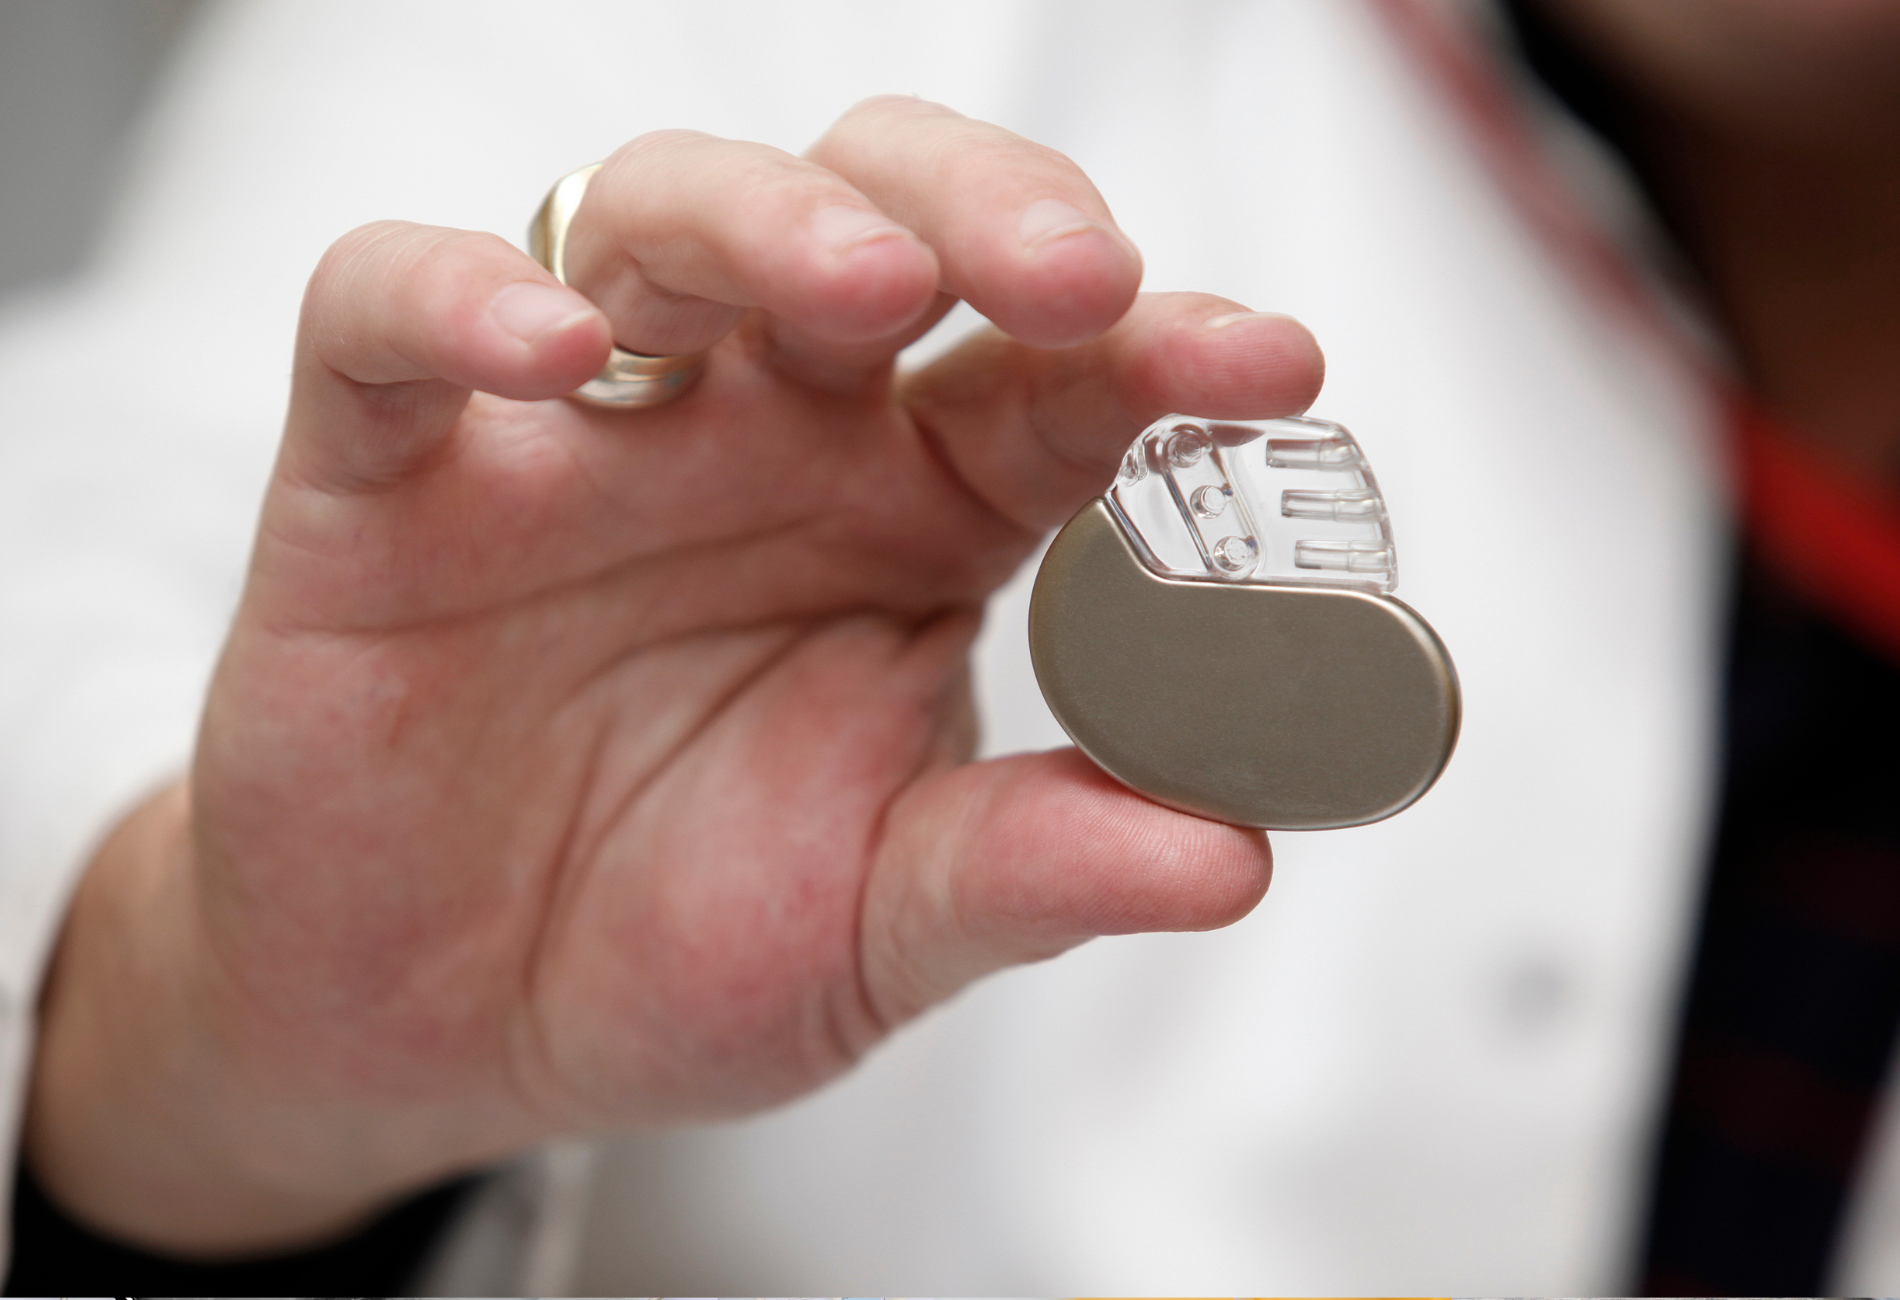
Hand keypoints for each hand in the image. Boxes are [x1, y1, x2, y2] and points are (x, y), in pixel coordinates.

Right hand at [26, 96, 1320, 1253]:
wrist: (441, 1026)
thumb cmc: (677, 948)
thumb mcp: (884, 930)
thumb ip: (1033, 871)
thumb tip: (1232, 857)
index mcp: (919, 515)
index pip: (1054, 377)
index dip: (1163, 350)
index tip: (1270, 367)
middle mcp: (767, 435)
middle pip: (883, 217)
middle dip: (984, 213)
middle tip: (1077, 283)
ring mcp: (580, 435)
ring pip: (663, 217)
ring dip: (767, 217)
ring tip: (858, 284)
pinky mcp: (387, 470)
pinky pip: (389, 316)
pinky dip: (456, 299)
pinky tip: (546, 352)